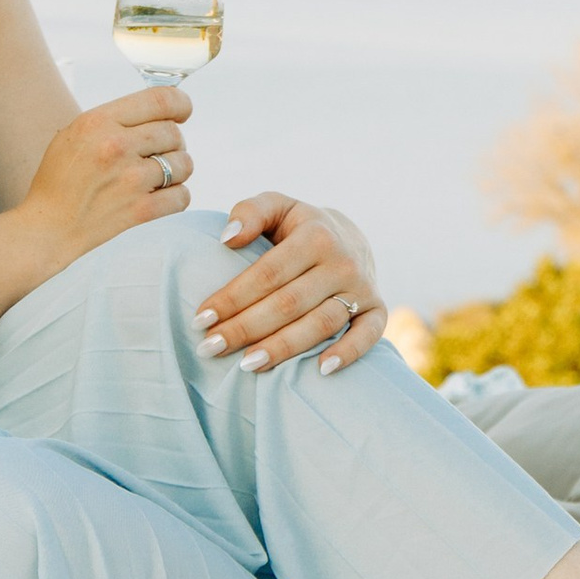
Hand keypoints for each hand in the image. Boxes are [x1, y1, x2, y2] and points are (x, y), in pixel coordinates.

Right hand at [16, 86, 194, 267]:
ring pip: (183, 164)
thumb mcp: (75, 133)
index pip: (161, 100)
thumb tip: (160, 113)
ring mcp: (130, 179)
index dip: (181, 104)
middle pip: (174, 133)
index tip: (183, 112)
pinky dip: (176, 196)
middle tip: (157, 153)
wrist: (48, 226)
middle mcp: (116, 146)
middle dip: (172, 143)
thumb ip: (114, 119)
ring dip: (176, 170)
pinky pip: (182, 196)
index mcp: (98, 121)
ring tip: (156, 177)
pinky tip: (159, 196)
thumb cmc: (60, 180)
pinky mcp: (140, 210)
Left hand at [196, 190, 385, 373]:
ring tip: (247, 365)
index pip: (268, 273)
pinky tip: (320, 371)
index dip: (233, 297)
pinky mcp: (378, 311)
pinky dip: (348, 354)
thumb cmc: (298, 229)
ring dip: (283, 348)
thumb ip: (250, 212)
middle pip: (288, 303)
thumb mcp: (276, 207)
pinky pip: (368, 336)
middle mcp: (342, 262)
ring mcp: (363, 289)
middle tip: (210, 348)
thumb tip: (227, 239)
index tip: (201, 319)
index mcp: (315, 235)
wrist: (351, 240)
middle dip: (246, 328)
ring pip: (321, 324)